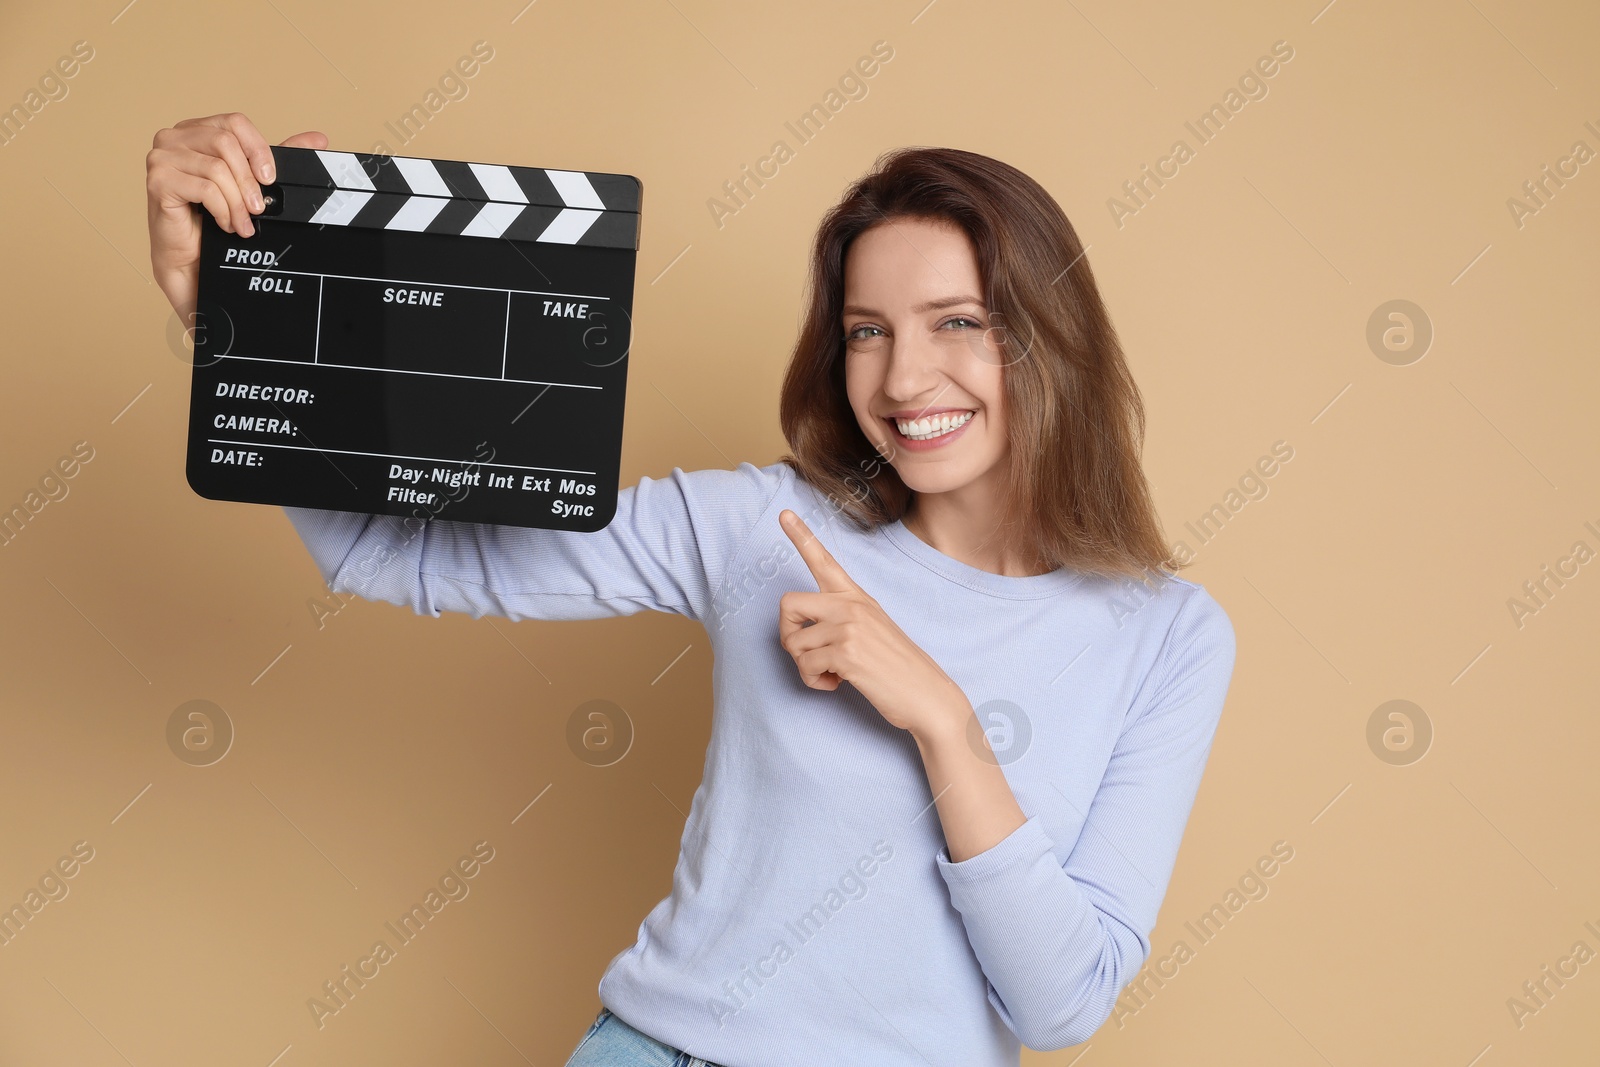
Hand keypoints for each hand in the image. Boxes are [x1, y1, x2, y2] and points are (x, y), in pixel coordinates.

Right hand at [145, 112, 327, 322]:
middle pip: (225, 142)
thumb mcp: (252, 183)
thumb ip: (278, 157)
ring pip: (216, 167)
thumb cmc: (216, 219)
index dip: (258, 149)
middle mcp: (174, 138)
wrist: (193, 258)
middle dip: (249, 181)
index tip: (270, 179)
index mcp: (196, 131)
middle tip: (258, 209)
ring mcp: (161, 157)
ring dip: (237, 201)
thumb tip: (318, 138)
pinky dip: (223, 209)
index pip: (234, 122)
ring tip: (242, 222)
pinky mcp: (158, 180)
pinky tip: (225, 224)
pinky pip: (205, 188)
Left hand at [776, 509, 966, 737]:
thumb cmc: (897, 668)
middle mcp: (851, 606)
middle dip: (787, 634)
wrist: (927, 695)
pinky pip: (805, 666)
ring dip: (805, 667)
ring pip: (794, 643)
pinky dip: (814, 682)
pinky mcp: (846, 653)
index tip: (783, 513)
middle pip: (788, 604)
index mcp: (857, 597)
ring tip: (831, 674)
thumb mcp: (872, 630)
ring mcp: (849, 627)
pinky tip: (836, 684)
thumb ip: (840, 621)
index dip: (801, 536)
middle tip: (807, 654)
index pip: (824, 560)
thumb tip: (801, 634)